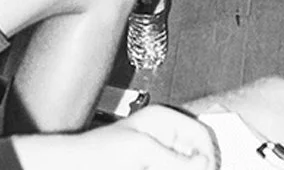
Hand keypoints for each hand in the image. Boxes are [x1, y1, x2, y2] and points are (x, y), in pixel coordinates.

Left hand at [66, 111, 218, 168]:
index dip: (209, 155)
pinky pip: (171, 166)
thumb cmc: (99, 151)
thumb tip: (203, 164)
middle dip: (198, 164)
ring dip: (186, 166)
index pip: (202, 134)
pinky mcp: (147, 164)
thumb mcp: (144, 152)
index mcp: (164, 119)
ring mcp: (155, 151)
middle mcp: (162, 133)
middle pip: (195, 151)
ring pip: (183, 162)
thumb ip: (175, 159)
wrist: (74, 166)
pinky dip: (175, 169)